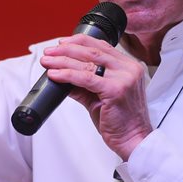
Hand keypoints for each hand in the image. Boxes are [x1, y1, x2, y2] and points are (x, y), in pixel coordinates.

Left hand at [40, 34, 153, 160]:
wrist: (134, 139)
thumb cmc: (122, 121)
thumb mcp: (102, 97)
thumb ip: (85, 85)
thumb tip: (64, 76)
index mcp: (129, 67)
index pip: (102, 46)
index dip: (80, 41)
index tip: (63, 43)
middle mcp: (129, 69)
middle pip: (93, 51)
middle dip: (67, 49)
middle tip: (50, 52)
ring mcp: (124, 78)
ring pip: (87, 63)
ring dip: (63, 60)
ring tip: (48, 61)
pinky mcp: (115, 90)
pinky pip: (86, 78)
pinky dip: (67, 75)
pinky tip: (55, 74)